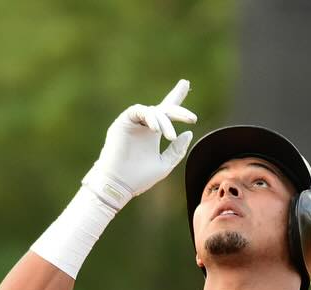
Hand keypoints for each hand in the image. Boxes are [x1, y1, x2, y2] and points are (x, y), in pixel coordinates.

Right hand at [82, 79, 196, 209]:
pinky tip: (156, 130)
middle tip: (192, 118)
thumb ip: (177, 150)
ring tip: (170, 136)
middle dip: (179, 111)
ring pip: (154, 111)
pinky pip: (139, 111)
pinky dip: (150, 118)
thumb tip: (189, 133)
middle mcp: (144, 124)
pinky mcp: (123, 121)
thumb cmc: (139, 178)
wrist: (119, 184)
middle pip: (164, 108)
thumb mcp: (164, 165)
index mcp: (154, 132)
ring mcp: (133, 122)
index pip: (167, 111)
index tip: (185, 83)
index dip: (176, 96)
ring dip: (165, 122)